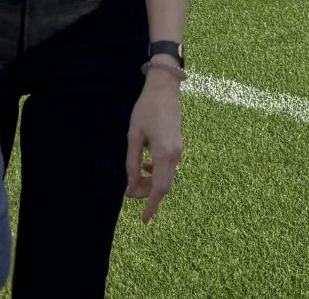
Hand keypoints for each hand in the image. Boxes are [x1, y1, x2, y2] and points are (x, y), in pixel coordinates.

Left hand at [126, 67, 183, 223]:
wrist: (165, 88)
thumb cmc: (146, 109)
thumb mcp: (134, 136)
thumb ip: (132, 163)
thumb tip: (131, 187)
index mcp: (164, 153)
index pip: (159, 188)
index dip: (151, 205)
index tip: (144, 220)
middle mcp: (175, 155)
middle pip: (164, 186)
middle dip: (148, 194)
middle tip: (130, 191)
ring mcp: (179, 150)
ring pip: (167, 177)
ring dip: (152, 183)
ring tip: (136, 179)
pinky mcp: (179, 145)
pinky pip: (169, 168)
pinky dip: (158, 173)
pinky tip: (146, 166)